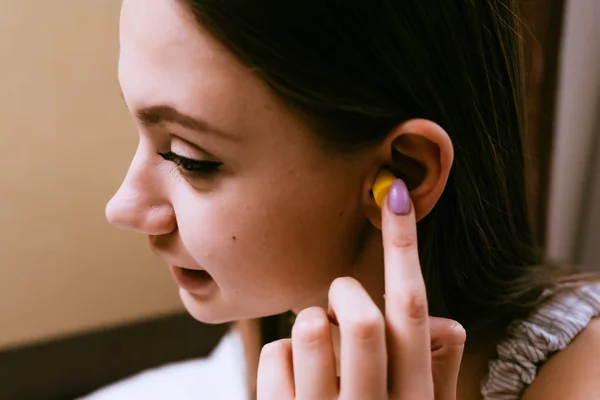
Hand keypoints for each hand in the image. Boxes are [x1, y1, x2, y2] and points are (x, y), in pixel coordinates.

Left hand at [256, 179, 465, 398]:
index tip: (395, 192)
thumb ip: (438, 371)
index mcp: (414, 398)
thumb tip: (448, 322)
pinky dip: (282, 358)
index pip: (412, 308)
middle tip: (338, 305)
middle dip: (345, 294)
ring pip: (308, 328)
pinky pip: (274, 353)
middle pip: (362, 318)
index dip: (404, 245)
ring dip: (311, 325)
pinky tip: (293, 383)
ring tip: (317, 353)